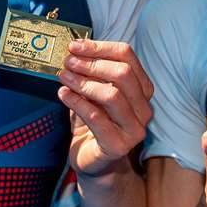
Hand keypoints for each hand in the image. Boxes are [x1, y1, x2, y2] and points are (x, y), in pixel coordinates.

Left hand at [59, 38, 154, 176]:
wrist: (94, 161)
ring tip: (63, 77)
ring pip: (112, 95)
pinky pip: (96, 118)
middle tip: (68, 62)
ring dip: (83, 83)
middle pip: (123, 74)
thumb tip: (75, 49)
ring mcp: (134, 129)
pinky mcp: (118, 146)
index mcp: (142, 89)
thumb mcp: (93, 92)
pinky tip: (63, 94)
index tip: (75, 46)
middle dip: (92, 64)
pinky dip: (76, 103)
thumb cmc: (94, 123)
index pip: (128, 57)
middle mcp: (144, 108)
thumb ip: (90, 73)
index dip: (100, 47)